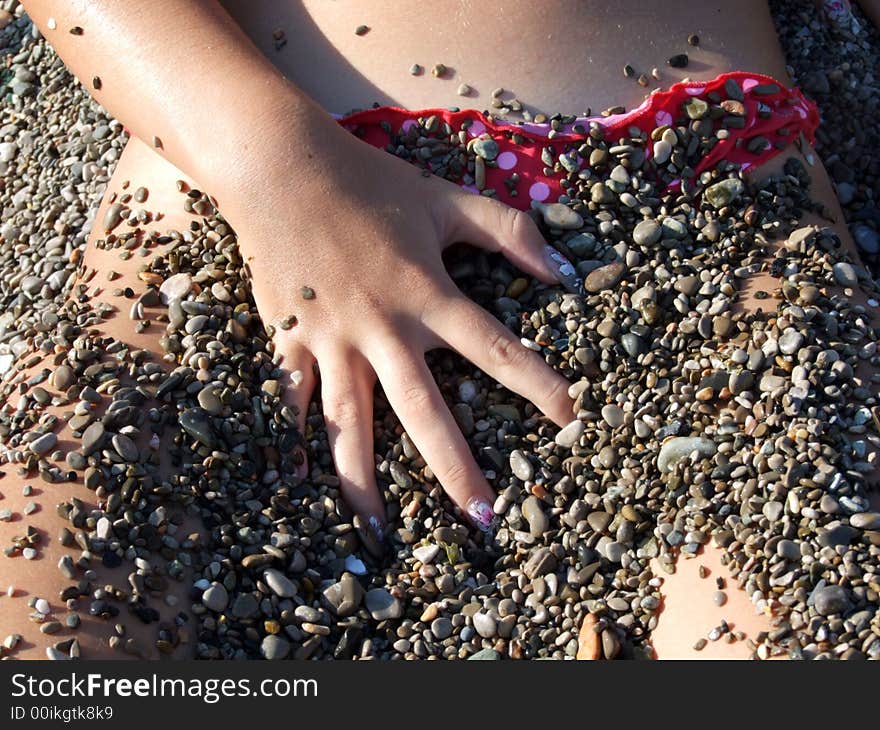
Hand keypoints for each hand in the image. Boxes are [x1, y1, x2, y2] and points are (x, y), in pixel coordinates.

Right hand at [235, 124, 574, 537]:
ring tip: (379, 535)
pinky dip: (294, 439)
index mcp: (426, 294)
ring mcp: (331, 339)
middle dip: (454, 467)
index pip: (494, 348)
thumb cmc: (369, 182)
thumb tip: (564, 268)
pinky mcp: (289, 339)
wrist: (281, 167)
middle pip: (423, 410)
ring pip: (350, 422)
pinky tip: (299, 486)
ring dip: (365, 480)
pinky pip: (293, 398)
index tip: (572, 419)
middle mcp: (382, 328)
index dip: (538, 383)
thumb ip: (508, 230)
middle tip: (480, 519)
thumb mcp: (446, 199)